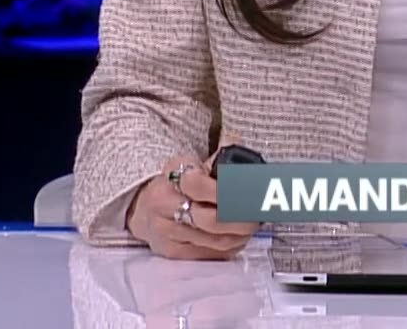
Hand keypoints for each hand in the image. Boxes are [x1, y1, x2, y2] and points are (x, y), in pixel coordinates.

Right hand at [125, 154, 259, 260]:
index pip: (199, 184)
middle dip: (243, 218)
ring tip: (254, 224)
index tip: (250, 191)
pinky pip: (210, 253)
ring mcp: (166, 231)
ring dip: (242, 234)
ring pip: (215, 239)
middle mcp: (163, 204)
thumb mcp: (194, 162)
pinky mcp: (172, 251)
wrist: (146, 208)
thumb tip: (245, 153)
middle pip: (212, 219)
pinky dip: (231, 246)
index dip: (230, 190)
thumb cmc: (178, 184)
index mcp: (171, 175)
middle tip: (260, 213)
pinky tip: (240, 237)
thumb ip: (221, 156)